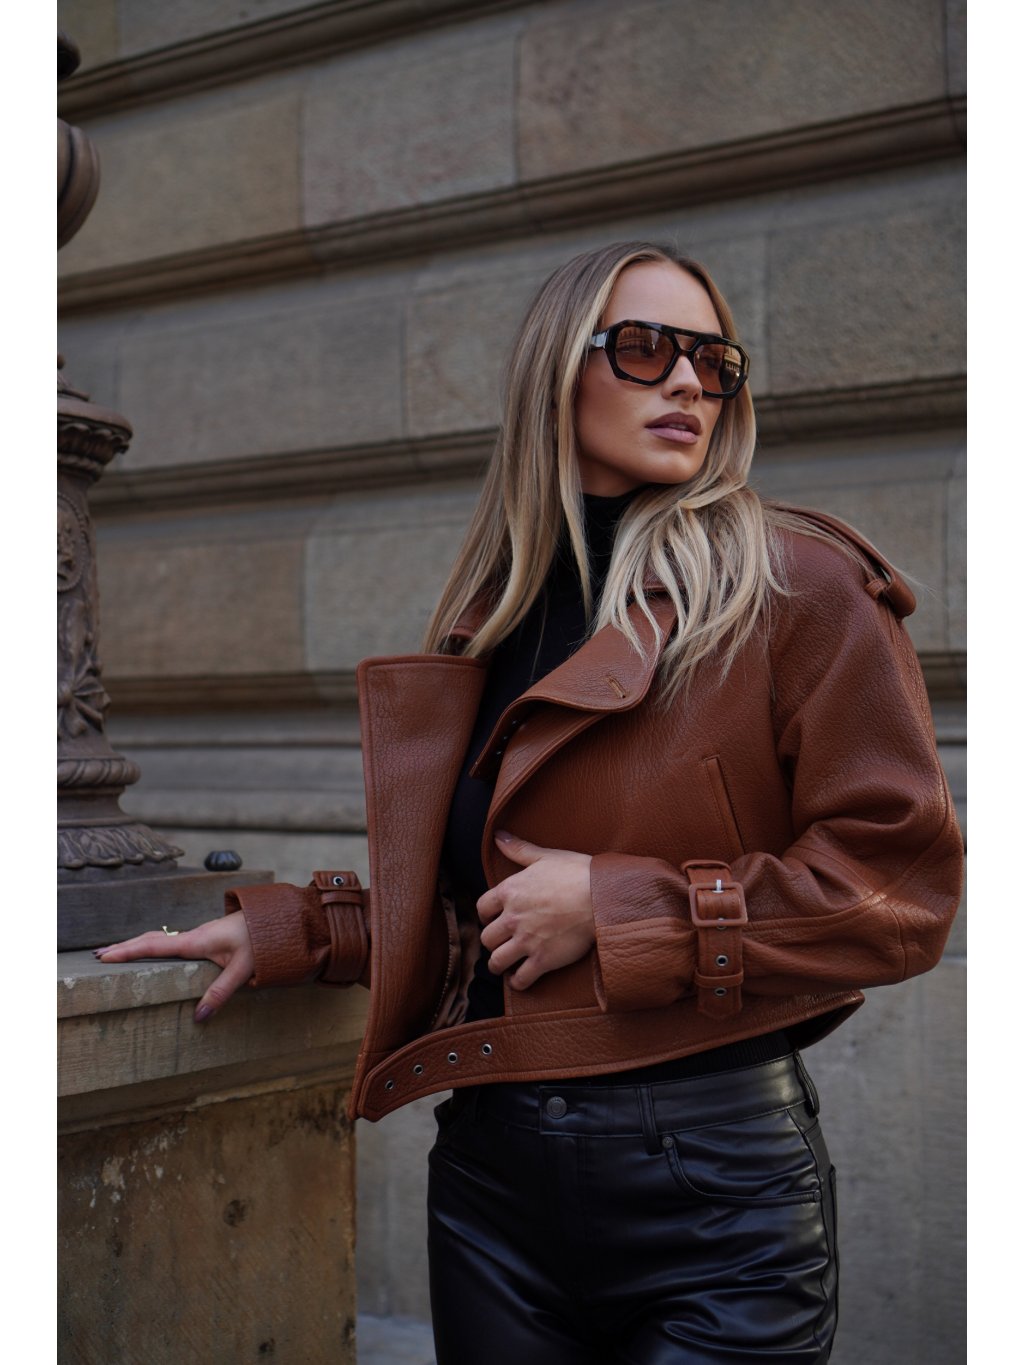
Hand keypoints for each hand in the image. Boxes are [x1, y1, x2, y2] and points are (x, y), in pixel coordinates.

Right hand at [94, 912, 254, 1023]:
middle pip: (151, 940)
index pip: (154, 946)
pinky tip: (152, 953)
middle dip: (125, 947)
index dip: (129, 951)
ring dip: (138, 945)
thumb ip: (221, 992)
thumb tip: (198, 1016)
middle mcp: (193, 936)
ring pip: (161, 939)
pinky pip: (172, 941)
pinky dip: (153, 945)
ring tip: (117, 954)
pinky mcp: (205, 938)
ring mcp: (199, 935)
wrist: (277, 918)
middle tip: (99, 955)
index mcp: (196, 941)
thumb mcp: (244, 969)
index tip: (105, 956)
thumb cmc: (262, 940)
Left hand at [476, 830, 594, 990]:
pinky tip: (521, 979)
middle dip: (493, 941)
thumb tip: (497, 836)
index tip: (494, 918)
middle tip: (502, 942)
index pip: (482, 908)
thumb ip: (518, 849)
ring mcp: (526, 941)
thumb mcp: (545, 856)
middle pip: (487, 938)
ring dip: (499, 965)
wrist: (601, 897)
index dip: (487, 915)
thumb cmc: (576, 873)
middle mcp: (512, 918)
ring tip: (505, 965)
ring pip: (497, 961)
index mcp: (510, 891)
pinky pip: (520, 979)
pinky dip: (518, 982)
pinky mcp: (542, 960)